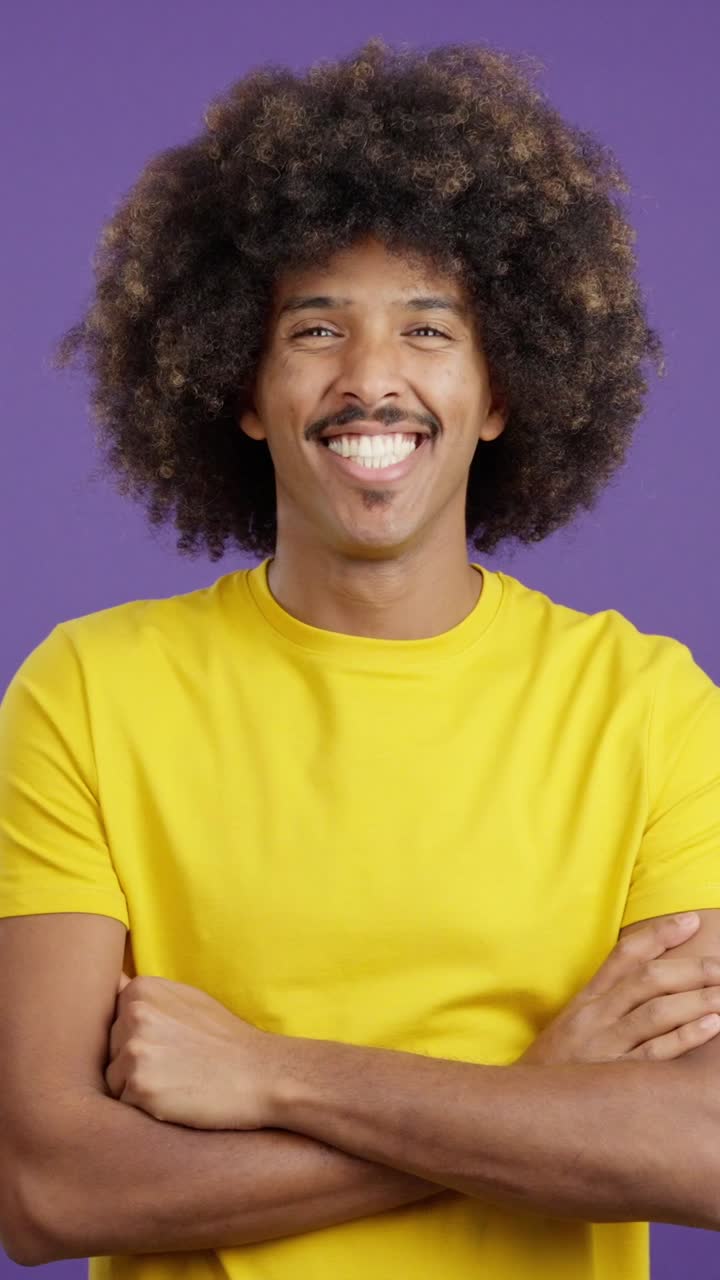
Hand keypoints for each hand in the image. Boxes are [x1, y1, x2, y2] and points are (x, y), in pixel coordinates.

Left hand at [105, 971, 283, 1129]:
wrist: (261, 1073)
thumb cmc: (224, 1039)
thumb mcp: (186, 1000)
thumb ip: (147, 997)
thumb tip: (111, 983)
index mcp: (141, 989)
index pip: (113, 1023)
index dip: (139, 1041)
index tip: (169, 1045)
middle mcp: (133, 1014)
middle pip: (110, 1052)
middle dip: (135, 1065)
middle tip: (177, 1066)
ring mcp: (135, 1050)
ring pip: (114, 1081)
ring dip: (138, 1088)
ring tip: (177, 1082)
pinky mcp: (140, 1086)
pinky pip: (124, 1105)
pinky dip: (145, 1109)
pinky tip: (176, 1098)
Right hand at [519, 914, 719, 1065]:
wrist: (522, 1108)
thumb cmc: (557, 1066)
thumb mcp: (575, 1024)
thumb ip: (608, 999)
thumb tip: (651, 979)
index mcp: (587, 999)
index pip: (625, 955)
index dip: (659, 935)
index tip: (691, 921)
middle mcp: (595, 1017)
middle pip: (646, 980)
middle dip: (690, 970)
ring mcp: (604, 1047)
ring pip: (655, 1013)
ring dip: (696, 1000)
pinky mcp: (612, 1079)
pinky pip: (655, 1054)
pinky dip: (685, 1037)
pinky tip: (711, 1025)